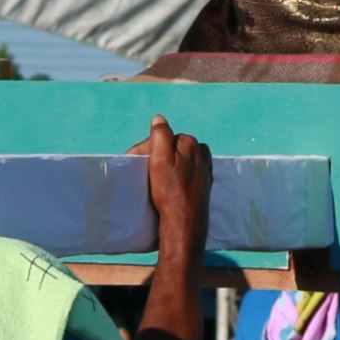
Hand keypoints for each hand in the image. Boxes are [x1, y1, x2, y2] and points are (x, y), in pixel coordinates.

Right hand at [134, 117, 215, 256]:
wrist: (184, 220)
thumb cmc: (170, 190)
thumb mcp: (160, 158)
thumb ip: (160, 134)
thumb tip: (159, 118)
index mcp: (191, 143)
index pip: (163, 138)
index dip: (146, 149)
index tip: (135, 161)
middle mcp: (201, 153)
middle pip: (171, 149)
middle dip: (155, 156)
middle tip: (142, 171)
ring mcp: (204, 169)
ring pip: (178, 161)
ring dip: (165, 166)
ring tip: (152, 179)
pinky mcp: (203, 184)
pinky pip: (184, 173)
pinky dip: (174, 176)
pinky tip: (166, 186)